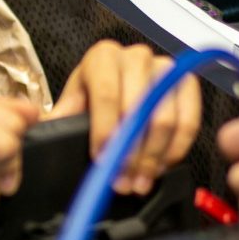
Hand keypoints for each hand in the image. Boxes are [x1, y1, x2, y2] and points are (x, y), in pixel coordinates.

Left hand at [47, 39, 201, 193]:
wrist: (117, 84)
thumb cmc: (93, 94)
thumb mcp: (72, 101)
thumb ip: (61, 115)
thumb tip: (50, 124)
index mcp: (103, 57)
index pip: (107, 94)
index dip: (105, 130)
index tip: (102, 158)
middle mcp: (137, 57)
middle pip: (139, 109)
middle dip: (129, 153)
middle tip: (121, 182)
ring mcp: (166, 69)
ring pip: (164, 119)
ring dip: (152, 158)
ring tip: (139, 183)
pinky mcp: (187, 84)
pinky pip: (189, 122)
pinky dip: (175, 150)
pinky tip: (160, 168)